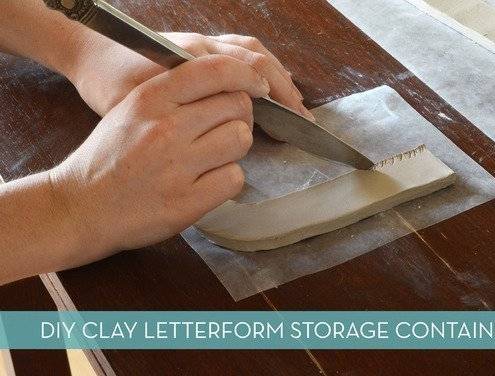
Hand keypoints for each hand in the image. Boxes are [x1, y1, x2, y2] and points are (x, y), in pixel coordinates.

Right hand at [48, 55, 267, 264]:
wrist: (81, 207)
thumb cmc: (109, 158)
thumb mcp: (131, 110)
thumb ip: (175, 94)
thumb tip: (229, 87)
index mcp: (152, 98)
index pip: (216, 71)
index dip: (246, 76)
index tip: (256, 87)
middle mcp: (166, 128)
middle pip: (237, 106)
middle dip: (239, 117)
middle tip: (224, 130)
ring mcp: (177, 167)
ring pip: (241, 140)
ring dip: (235, 149)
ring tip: (213, 157)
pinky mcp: (187, 202)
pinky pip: (235, 178)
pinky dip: (228, 180)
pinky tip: (208, 183)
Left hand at [67, 30, 313, 119]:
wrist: (89, 53)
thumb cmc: (109, 82)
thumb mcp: (137, 102)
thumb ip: (176, 111)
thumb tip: (220, 125)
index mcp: (191, 56)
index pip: (244, 68)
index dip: (272, 93)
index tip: (290, 118)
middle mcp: (201, 44)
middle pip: (255, 56)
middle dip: (284, 87)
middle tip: (303, 116)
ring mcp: (199, 43)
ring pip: (250, 51)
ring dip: (275, 75)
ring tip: (293, 102)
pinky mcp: (196, 50)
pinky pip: (236, 53)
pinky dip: (257, 69)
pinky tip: (264, 88)